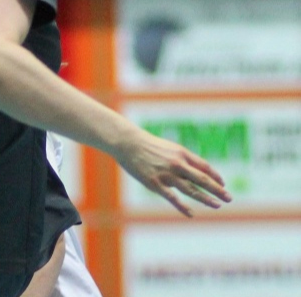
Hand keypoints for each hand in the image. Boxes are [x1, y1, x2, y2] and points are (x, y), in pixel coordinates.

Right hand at [116, 128, 232, 216]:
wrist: (128, 143)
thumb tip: (194, 170)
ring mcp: (166, 174)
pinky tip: (191, 214)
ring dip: (206, 198)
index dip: (215, 176)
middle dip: (217, 189)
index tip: (223, 184)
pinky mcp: (155, 183)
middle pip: (202, 179)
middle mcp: (177, 164)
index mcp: (181, 153)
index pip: (204, 167)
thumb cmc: (147, 145)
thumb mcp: (168, 148)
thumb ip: (181, 159)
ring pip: (190, 189)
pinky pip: (172, 198)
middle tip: (229, 198)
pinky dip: (183, 207)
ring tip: (217, 205)